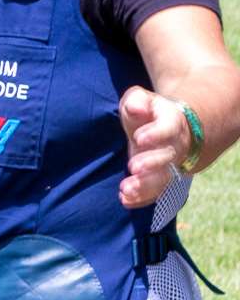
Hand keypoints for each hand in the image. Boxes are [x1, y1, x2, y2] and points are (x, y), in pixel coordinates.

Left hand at [119, 85, 190, 207]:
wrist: (163, 126)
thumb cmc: (146, 110)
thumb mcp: (139, 99)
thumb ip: (136, 101)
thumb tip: (136, 108)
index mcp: (172, 122)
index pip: (168, 128)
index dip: (156, 134)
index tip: (138, 138)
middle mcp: (175, 146)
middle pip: (168, 157)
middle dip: (152, 163)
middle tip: (133, 167)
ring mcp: (169, 165)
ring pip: (164, 178)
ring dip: (146, 186)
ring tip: (126, 190)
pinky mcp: (159, 178)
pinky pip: (156, 192)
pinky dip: (142, 198)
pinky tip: (125, 200)